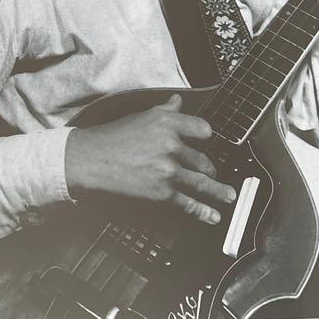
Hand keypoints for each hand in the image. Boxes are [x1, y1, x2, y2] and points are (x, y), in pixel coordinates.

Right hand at [64, 94, 235, 224]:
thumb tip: (178, 102)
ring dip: (218, 192)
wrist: (90, 160)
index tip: (208, 142)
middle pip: (203, 159)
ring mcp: (169, 170)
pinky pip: (189, 203)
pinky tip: (212, 216)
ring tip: (228, 196)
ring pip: (202, 183)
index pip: (202, 129)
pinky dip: (203, 211)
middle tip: (214, 174)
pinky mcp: (163, 192)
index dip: (206, 137)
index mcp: (167, 124)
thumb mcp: (141, 117)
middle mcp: (171, 145)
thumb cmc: (112, 138)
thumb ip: (165, 111)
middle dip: (211, 169)